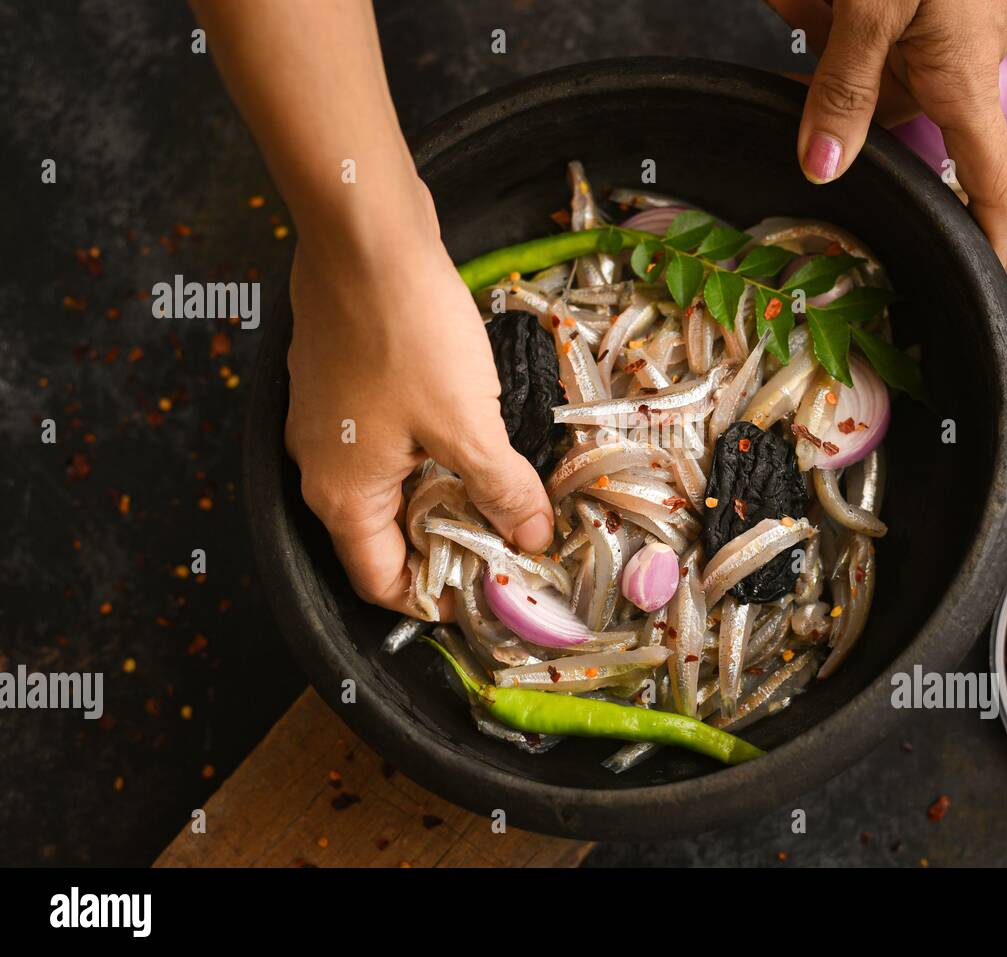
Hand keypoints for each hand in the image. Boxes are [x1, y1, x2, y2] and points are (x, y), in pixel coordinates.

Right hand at [284, 180, 553, 614]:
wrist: (364, 235)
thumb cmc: (410, 334)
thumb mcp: (468, 424)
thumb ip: (501, 488)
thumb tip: (533, 536)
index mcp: (342, 495)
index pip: (380, 581)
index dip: (433, 598)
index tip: (489, 592)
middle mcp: (321, 468)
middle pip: (383, 537)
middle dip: (447, 545)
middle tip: (509, 543)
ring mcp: (325, 422)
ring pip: (388, 486)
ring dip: (442, 497)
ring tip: (502, 495)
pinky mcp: (342, 383)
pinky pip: (384, 443)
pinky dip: (427, 455)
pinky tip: (473, 440)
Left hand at [769, 0, 1006, 261]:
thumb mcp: (878, 6)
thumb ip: (847, 85)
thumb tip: (822, 169)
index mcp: (965, 82)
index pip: (993, 184)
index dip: (987, 240)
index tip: (968, 284)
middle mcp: (950, 68)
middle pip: (896, 135)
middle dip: (849, 150)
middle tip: (805, 190)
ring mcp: (926, 37)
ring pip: (861, 87)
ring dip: (821, 86)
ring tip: (785, 98)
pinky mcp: (902, 9)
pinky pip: (851, 46)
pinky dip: (814, 41)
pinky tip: (784, 38)